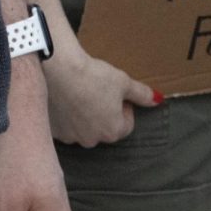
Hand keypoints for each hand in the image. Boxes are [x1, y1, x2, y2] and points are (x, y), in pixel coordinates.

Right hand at [43, 44, 160, 147]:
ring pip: (83, 129)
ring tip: (81, 94)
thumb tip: (157, 100)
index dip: (124, 108)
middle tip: (98, 92)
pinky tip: (66, 99)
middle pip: (104, 129)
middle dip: (104, 114)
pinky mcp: (53, 130)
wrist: (58, 70)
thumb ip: (142, 94)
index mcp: (113, 131)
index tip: (117, 94)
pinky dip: (66, 117)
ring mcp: (70, 137)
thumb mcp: (124, 82)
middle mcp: (92, 140)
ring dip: (85, 117)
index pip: (126, 125)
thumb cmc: (93, 76)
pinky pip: (64, 126)